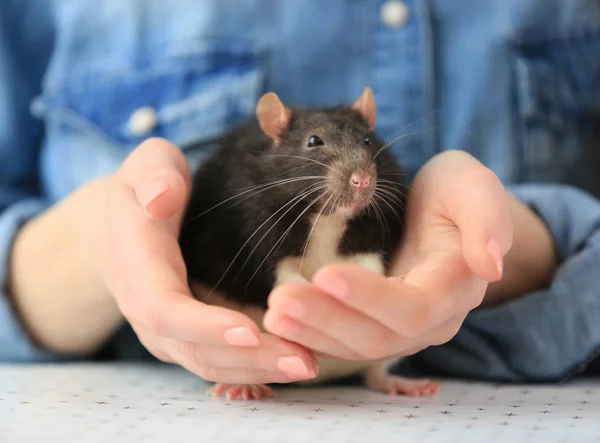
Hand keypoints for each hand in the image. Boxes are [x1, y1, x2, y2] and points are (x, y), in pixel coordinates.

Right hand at [102, 138, 318, 382]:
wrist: (117, 231)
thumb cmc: (144, 191)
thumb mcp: (146, 165)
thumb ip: (154, 173)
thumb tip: (161, 198)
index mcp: (136, 266)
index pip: (165, 309)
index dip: (205, 326)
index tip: (251, 331)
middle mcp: (146, 311)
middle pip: (194, 350)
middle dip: (248, 359)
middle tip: (303, 361)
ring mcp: (163, 331)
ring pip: (207, 364)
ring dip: (257, 370)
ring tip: (307, 365)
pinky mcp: (182, 339)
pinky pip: (215, 362)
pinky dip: (251, 369)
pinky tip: (289, 363)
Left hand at [263, 150, 512, 360]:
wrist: (443, 213)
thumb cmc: (455, 195)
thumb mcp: (473, 188)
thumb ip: (488, 220)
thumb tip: (491, 265)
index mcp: (454, 289)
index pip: (413, 309)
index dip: (371, 298)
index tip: (326, 275)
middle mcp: (430, 320)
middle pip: (378, 337)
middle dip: (327, 320)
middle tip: (280, 300)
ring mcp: (401, 329)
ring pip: (357, 346)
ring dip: (312, 333)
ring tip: (273, 314)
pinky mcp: (376, 325)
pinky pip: (344, 341)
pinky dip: (312, 336)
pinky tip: (281, 324)